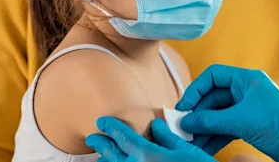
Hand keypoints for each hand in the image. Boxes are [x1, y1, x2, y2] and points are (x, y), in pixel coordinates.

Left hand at [86, 116, 216, 161]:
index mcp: (147, 155)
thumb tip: (156, 125)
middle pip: (112, 154)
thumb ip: (167, 137)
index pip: (123, 137)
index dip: (111, 127)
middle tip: (92, 138)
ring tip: (99, 156)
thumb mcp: (186, 151)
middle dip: (101, 144)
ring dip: (105, 160)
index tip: (101, 121)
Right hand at [175, 64, 278, 161]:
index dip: (195, 90)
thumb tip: (185, 121)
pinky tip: (202, 147)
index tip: (183, 107)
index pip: (214, 75)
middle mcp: (247, 90)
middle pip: (213, 97)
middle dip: (197, 114)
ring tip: (188, 142)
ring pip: (218, 115)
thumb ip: (210, 120)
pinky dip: (214, 136)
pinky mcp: (250, 124)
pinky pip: (226, 127)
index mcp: (248, 79)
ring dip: (203, 128)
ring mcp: (249, 108)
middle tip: (182, 129)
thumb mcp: (240, 122)